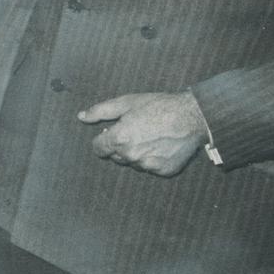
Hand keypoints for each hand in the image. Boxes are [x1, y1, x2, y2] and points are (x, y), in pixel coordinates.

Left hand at [78, 92, 205, 176]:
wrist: (191, 117)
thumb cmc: (158, 106)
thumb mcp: (126, 102)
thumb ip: (100, 111)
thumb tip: (82, 116)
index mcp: (120, 139)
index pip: (98, 148)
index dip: (102, 140)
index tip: (109, 133)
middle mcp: (132, 156)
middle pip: (115, 156)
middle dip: (119, 145)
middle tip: (134, 130)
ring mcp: (148, 165)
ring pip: (133, 162)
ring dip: (135, 153)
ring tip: (148, 136)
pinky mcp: (163, 171)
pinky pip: (150, 167)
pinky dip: (152, 158)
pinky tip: (160, 144)